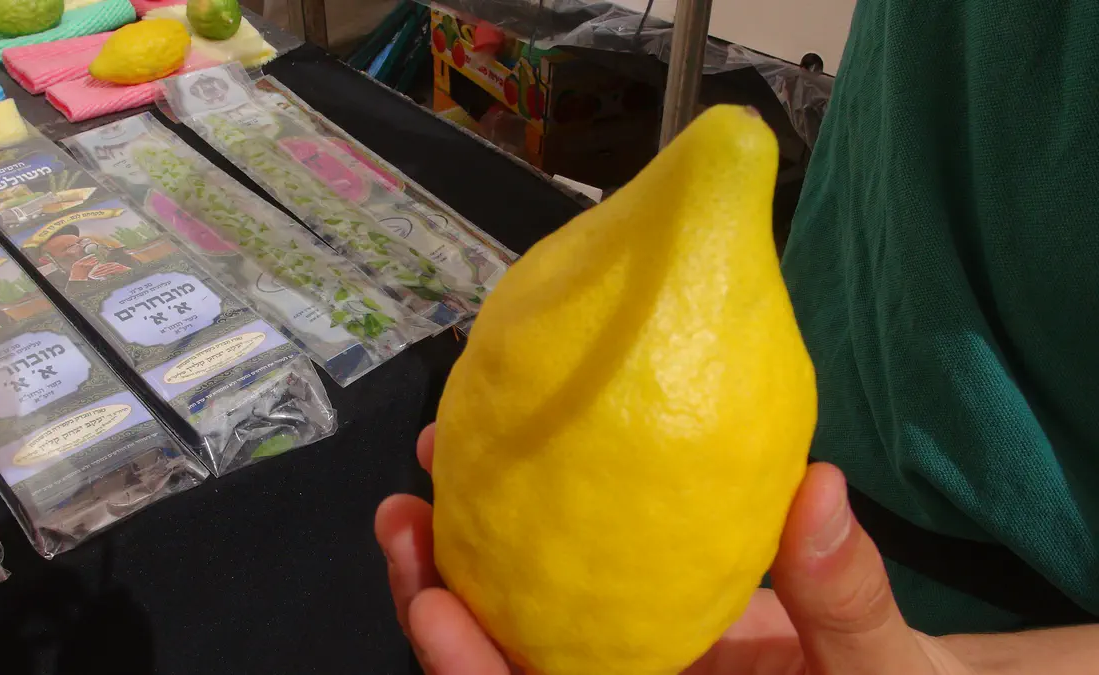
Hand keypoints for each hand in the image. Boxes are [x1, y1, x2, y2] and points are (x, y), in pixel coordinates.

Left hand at [376, 424, 978, 673]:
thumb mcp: (882, 670)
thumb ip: (846, 601)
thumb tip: (819, 488)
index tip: (432, 609)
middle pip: (505, 659)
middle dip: (435, 598)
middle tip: (401, 515)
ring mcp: (621, 643)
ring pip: (521, 608)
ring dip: (464, 545)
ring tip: (436, 457)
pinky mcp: (636, 600)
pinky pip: (570, 565)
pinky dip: (532, 514)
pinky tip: (514, 451)